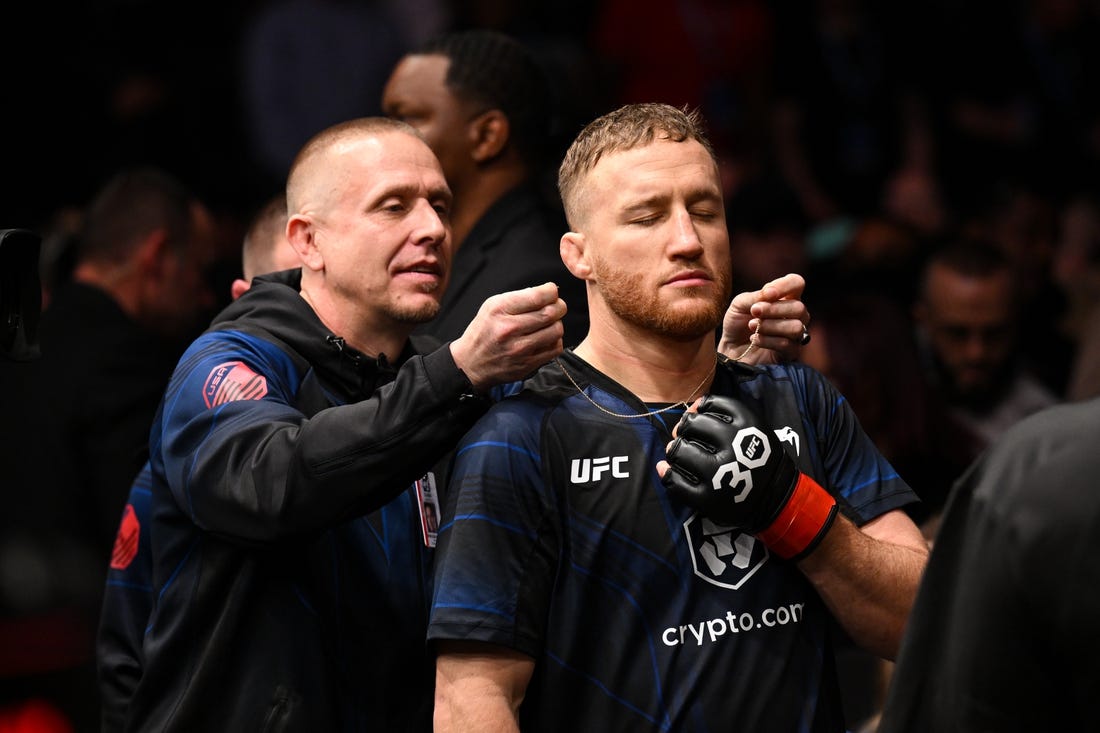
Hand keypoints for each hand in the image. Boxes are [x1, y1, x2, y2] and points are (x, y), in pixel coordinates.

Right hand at [450, 282, 565, 390]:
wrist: (470, 364)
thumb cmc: (484, 331)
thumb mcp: (492, 306)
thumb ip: (519, 297)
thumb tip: (548, 292)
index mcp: (500, 310)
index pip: (537, 296)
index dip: (551, 291)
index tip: (551, 291)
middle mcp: (509, 329)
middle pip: (551, 313)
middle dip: (559, 306)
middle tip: (557, 306)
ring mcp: (519, 349)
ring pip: (556, 331)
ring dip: (557, 324)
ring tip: (548, 323)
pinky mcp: (527, 364)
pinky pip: (555, 348)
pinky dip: (555, 340)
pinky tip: (545, 338)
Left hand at [656, 395, 836, 559]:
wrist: (776, 498)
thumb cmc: (759, 458)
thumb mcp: (754, 428)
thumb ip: (726, 414)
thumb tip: (692, 407)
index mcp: (747, 425)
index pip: (708, 404)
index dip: (698, 411)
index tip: (699, 420)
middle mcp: (733, 447)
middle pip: (690, 425)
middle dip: (684, 430)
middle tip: (687, 438)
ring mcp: (719, 474)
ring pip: (679, 451)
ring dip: (675, 451)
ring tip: (680, 455)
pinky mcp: (708, 499)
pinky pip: (675, 481)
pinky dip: (667, 473)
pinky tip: (667, 470)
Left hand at [719, 273, 809, 364]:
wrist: (730, 348)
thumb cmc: (738, 322)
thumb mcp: (740, 304)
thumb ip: (756, 296)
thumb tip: (770, 294)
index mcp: (785, 297)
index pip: (797, 283)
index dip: (785, 286)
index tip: (767, 294)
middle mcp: (795, 315)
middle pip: (799, 308)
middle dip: (774, 309)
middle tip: (754, 312)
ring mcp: (795, 334)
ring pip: (796, 327)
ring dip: (771, 325)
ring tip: (751, 326)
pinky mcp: (791, 352)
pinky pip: (787, 344)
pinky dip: (767, 340)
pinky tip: (754, 339)